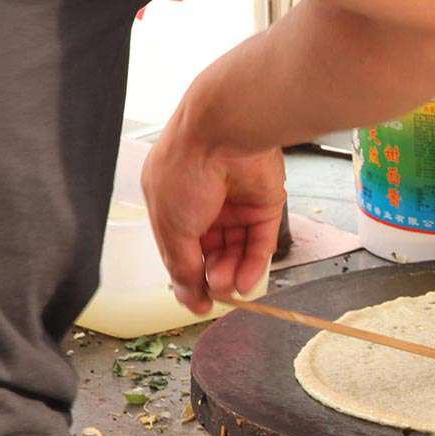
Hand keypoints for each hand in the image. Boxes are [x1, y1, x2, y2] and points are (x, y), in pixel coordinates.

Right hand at [140, 119, 284, 314]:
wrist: (224, 134)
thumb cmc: (185, 167)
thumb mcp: (170, 225)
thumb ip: (180, 263)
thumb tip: (187, 295)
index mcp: (172, 202)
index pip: (181, 248)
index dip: (188, 276)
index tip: (195, 302)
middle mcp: (204, 203)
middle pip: (211, 253)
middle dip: (211, 277)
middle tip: (213, 295)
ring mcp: (235, 204)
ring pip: (236, 251)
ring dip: (231, 274)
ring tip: (228, 288)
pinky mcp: (264, 204)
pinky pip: (259, 242)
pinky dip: (253, 265)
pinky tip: (245, 283)